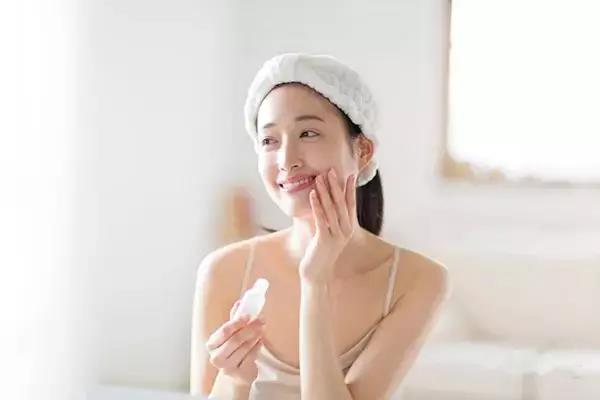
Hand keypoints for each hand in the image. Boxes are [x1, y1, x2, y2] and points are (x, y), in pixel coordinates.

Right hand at [205, 300, 265, 385]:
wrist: (237, 373)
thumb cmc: (233, 350)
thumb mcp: (231, 334)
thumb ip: (234, 319)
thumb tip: (240, 302)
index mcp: (212, 344)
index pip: (224, 331)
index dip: (237, 322)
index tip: (249, 315)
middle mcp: (216, 357)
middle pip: (236, 339)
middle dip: (250, 328)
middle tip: (261, 320)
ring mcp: (228, 368)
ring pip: (245, 347)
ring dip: (256, 336)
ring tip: (262, 328)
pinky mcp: (240, 374)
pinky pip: (252, 356)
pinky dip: (257, 346)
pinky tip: (260, 340)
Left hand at [299, 168, 357, 284]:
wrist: (317, 272)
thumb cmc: (321, 251)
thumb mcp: (328, 232)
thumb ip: (330, 219)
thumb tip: (326, 201)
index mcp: (348, 227)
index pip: (351, 204)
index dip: (350, 189)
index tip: (350, 174)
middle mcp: (346, 230)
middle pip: (341, 204)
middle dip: (336, 186)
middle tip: (331, 170)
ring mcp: (336, 235)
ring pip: (331, 209)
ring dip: (325, 192)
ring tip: (319, 178)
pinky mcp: (325, 240)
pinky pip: (321, 219)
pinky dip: (317, 205)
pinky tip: (312, 194)